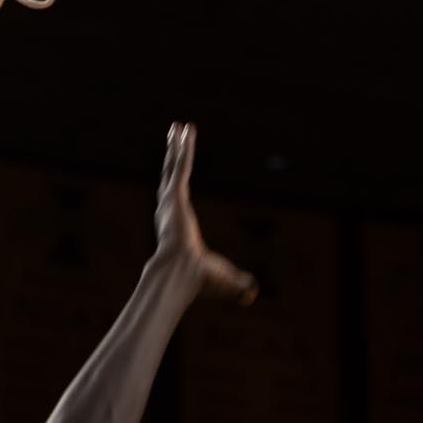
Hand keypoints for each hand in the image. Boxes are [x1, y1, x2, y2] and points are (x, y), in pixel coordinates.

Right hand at [154, 122, 256, 305]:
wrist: (181, 278)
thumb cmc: (201, 284)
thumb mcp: (226, 280)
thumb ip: (239, 283)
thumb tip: (253, 294)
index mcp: (179, 228)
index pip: (177, 201)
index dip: (176, 185)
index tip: (175, 176)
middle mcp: (170, 211)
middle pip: (171, 177)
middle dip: (172, 158)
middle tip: (172, 141)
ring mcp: (170, 202)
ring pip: (174, 166)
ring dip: (176, 146)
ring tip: (177, 128)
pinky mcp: (175, 195)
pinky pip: (181, 165)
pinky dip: (183, 147)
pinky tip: (185, 130)